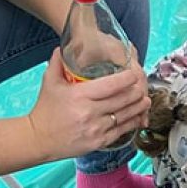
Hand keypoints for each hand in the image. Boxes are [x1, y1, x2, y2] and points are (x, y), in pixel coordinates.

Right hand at [27, 48, 150, 160]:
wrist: (40, 139)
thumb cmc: (45, 110)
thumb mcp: (49, 82)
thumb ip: (58, 62)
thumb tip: (64, 45)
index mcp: (80, 96)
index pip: (110, 86)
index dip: (126, 79)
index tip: (133, 74)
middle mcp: (90, 112)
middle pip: (122, 100)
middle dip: (136, 92)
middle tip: (143, 86)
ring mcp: (97, 128)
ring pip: (125, 116)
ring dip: (139, 108)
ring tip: (146, 100)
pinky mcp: (100, 141)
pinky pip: (122, 131)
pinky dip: (132, 123)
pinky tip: (139, 117)